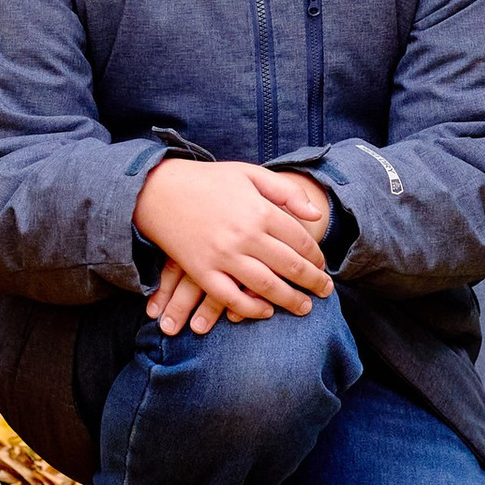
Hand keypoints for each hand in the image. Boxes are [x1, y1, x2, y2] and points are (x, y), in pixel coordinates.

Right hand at [136, 157, 335, 327]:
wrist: (159, 190)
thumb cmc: (208, 180)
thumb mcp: (250, 173)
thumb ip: (286, 192)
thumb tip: (316, 215)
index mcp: (259, 211)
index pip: (300, 241)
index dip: (316, 257)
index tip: (323, 266)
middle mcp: (245, 236)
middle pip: (290, 266)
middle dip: (313, 282)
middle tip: (325, 292)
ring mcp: (223, 256)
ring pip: (267, 287)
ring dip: (291, 300)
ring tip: (305, 307)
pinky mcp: (202, 271)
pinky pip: (231, 299)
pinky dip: (253, 309)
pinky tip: (267, 311)